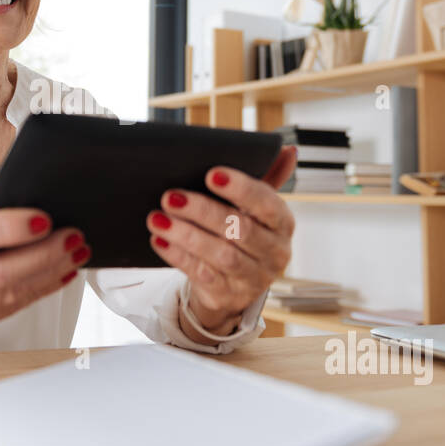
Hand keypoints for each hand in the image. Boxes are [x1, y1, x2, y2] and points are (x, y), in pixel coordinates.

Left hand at [145, 146, 296, 337]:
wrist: (232, 284)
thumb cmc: (241, 233)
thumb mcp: (254, 209)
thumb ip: (266, 178)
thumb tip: (287, 149)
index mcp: (282, 224)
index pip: (267, 204)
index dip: (241, 189)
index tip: (212, 174)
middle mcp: (274, 253)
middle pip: (240, 230)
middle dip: (203, 211)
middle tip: (171, 196)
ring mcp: (253, 279)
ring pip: (220, 255)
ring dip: (186, 235)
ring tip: (157, 218)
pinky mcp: (228, 296)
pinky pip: (202, 275)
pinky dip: (178, 256)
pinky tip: (159, 239)